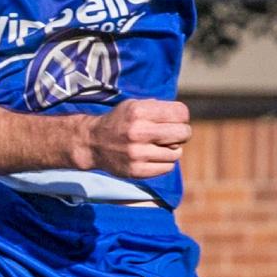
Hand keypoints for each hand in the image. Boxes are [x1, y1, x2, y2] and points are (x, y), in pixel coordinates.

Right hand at [62, 99, 190, 178]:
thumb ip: (159, 108)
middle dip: (183, 133)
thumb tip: (184, 119)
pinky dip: (164, 162)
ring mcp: (137, 154)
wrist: (93, 143)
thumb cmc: (121, 121)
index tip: (176, 120)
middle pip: (183, 133)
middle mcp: (138, 132)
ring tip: (159, 146)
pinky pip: (167, 167)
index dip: (182, 117)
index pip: (181, 113)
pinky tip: (153, 157)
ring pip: (177, 153)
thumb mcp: (135, 105)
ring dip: (172, 150)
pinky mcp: (136, 171)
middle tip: (174, 134)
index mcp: (139, 111)